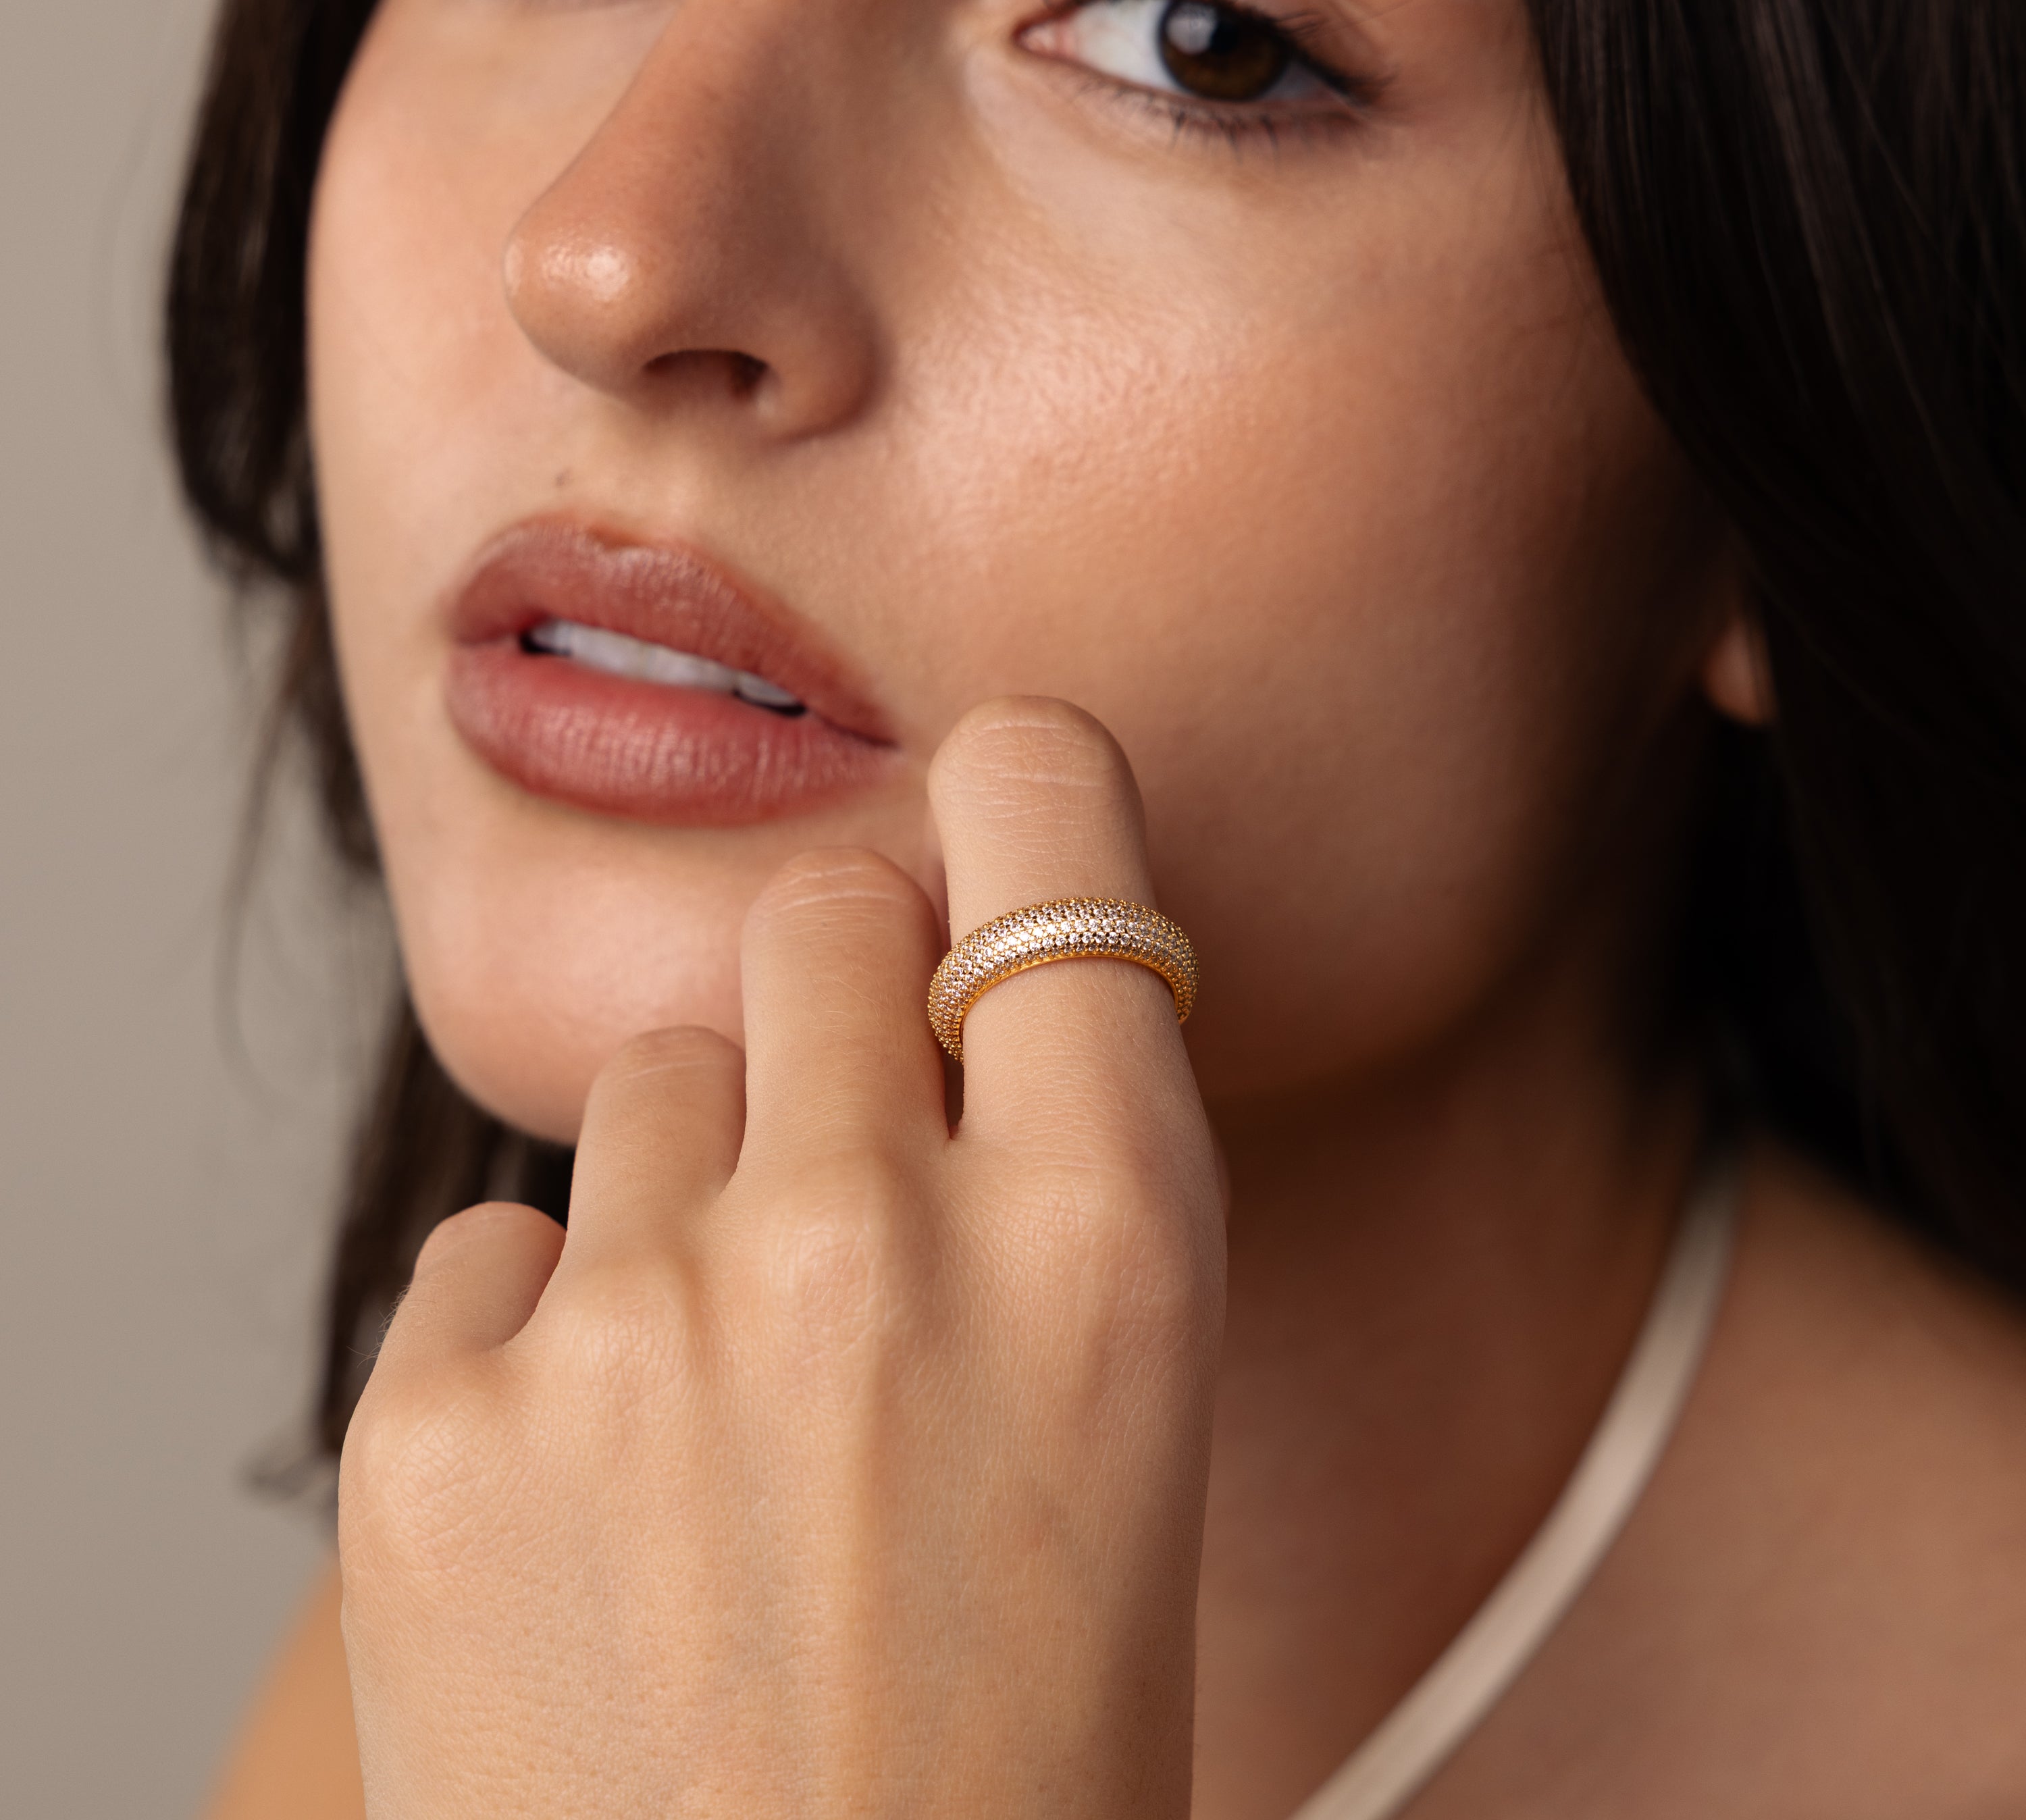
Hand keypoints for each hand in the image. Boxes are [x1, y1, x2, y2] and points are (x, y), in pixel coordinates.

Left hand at [337, 699, 1226, 1818]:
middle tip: (856, 1165)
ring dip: (693, 1193)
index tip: (997, 827)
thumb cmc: (1015, 1751)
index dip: (1021, 802)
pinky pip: (496, 1248)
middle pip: (819, 914)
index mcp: (1109, 1238)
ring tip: (728, 1410)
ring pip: (654, 1083)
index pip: (1052, 824)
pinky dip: (545, 1338)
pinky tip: (604, 1507)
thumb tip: (943, 984)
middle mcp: (877, 1237)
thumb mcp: (1127, 1426)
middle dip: (841, 1004)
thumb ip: (1048, 1178)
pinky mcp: (440, 1429)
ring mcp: (642, 1325)